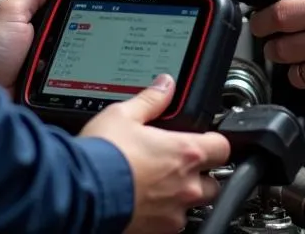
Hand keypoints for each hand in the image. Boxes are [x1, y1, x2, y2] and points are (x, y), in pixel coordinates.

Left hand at [0, 0, 81, 89]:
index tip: (94, 1)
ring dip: (79, 58)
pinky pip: (74, 80)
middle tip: (66, 37)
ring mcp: (46, 65)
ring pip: (79, 56)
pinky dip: (75, 78)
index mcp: (31, 16)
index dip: (81, 1)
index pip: (67, 2)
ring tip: (62, 60)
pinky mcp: (51, 88)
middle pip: (77, 29)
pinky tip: (68, 77)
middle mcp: (40, 39)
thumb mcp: (11, 9)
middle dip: (81, 32)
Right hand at [81, 74, 230, 233]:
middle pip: (212, 181)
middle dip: (200, 174)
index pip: (222, 147)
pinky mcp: (157, 232)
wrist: (81, 193)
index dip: (214, 141)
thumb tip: (165, 85)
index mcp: (185, 153)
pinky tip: (144, 201)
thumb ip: (151, 100)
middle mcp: (186, 186)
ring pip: (192, 206)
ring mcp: (173, 213)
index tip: (203, 139)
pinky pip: (171, 224)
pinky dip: (163, 214)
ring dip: (181, 196)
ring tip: (156, 184)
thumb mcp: (124, 115)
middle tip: (176, 164)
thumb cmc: (104, 156)